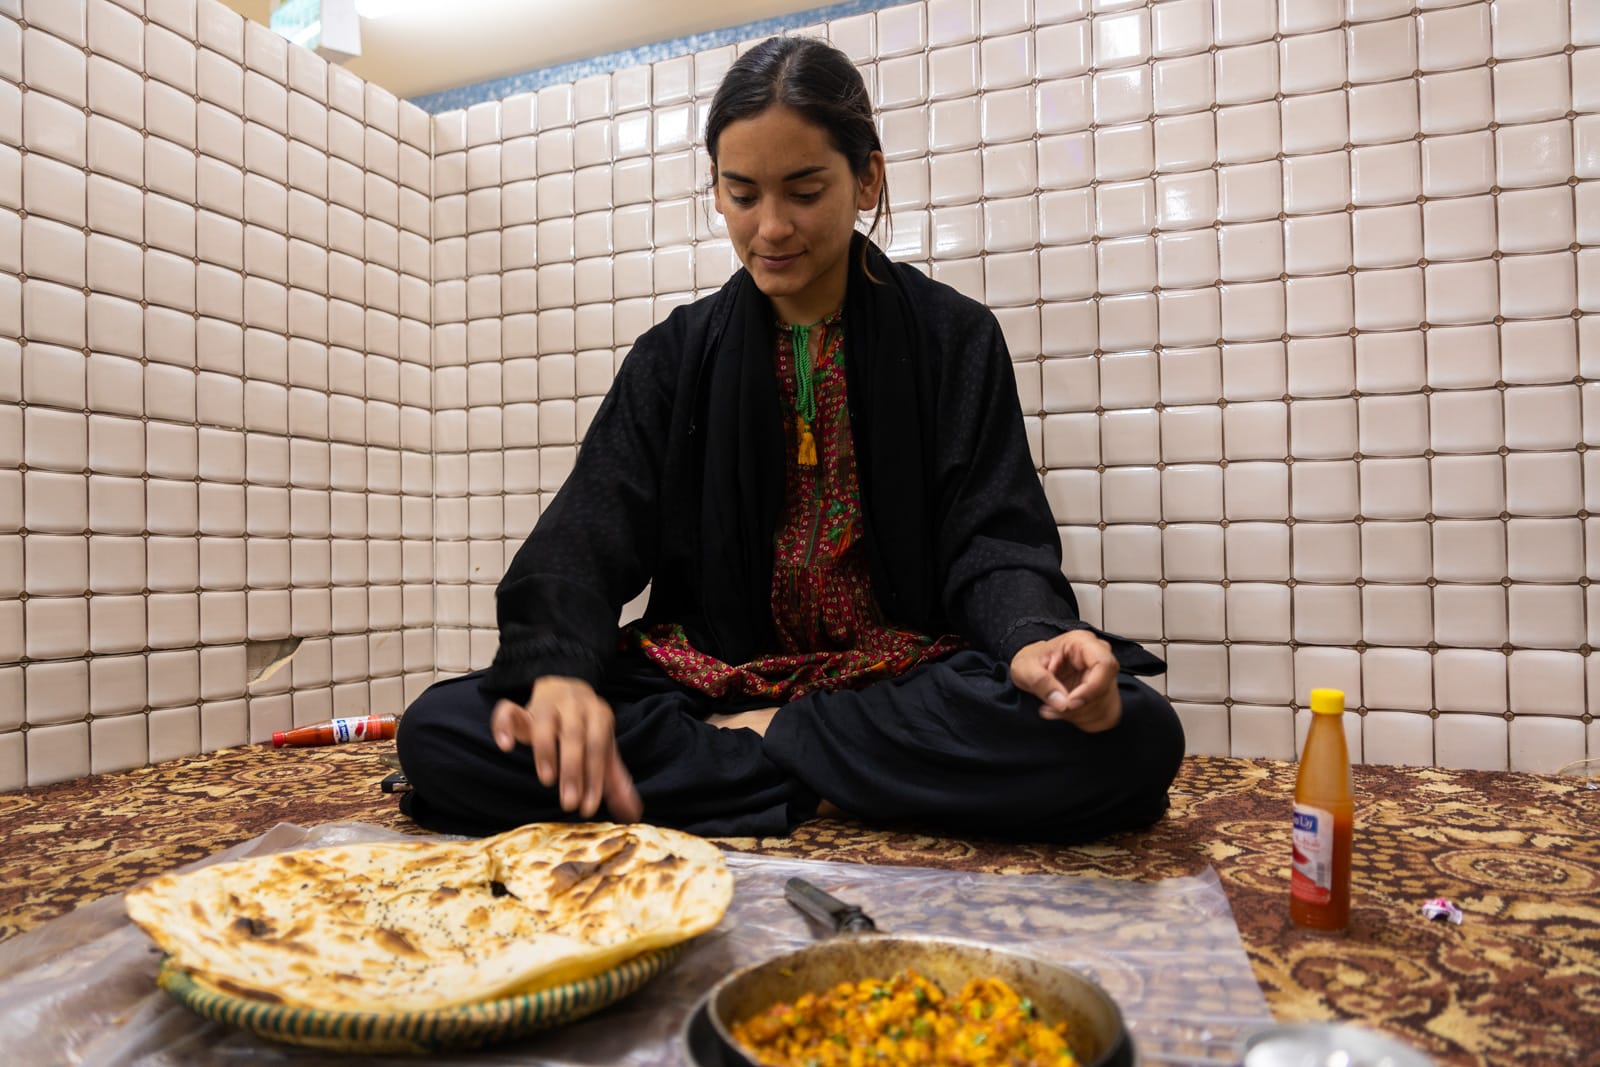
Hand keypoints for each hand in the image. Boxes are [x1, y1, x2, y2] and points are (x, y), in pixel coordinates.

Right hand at [490, 676, 643, 821]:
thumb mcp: (603, 748)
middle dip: (572, 770)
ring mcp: (545, 705)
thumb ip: (615, 780)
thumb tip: (632, 814)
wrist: (565, 690)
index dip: (594, 778)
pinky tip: (506, 746)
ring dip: (545, 752)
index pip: (598, 747)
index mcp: (598, 715)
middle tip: (569, 803)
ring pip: (544, 724)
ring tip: (547, 780)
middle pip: (574, 736)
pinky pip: (507, 711)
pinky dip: (503, 726)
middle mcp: (573, 706)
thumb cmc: (587, 728)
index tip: (587, 808)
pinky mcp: (519, 708)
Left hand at [1009, 630, 1122, 732]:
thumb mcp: (1024, 668)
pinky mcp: (1102, 691)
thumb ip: (1041, 682)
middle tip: (1053, 708)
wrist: (1031, 669)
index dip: (1091, 688)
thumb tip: (1062, 702)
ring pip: (1104, 703)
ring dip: (1077, 714)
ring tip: (1052, 709)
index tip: (1069, 703)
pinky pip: (1102, 712)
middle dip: (1079, 706)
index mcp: (1081, 642)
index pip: (1104, 665)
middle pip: (1105, 687)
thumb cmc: (1030, 662)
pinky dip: (1081, 719)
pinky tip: (1063, 712)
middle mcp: (1098, 655)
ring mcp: (1103, 674)